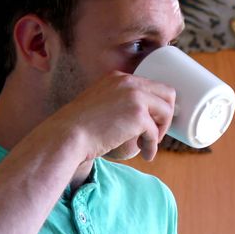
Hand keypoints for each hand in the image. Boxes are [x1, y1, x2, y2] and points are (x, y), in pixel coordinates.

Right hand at [43, 71, 175, 162]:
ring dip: (161, 131)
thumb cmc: (80, 128)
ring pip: (167, 112)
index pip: (152, 86)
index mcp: (119, 78)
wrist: (66, 136)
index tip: (152, 122)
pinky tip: (146, 155)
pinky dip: (152, 146)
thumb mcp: (101, 105)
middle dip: (166, 115)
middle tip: (155, 133)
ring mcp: (135, 96)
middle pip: (168, 94)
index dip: (157, 106)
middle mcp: (129, 82)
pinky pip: (155, 132)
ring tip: (148, 144)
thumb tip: (148, 117)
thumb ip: (121, 103)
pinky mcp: (138, 114)